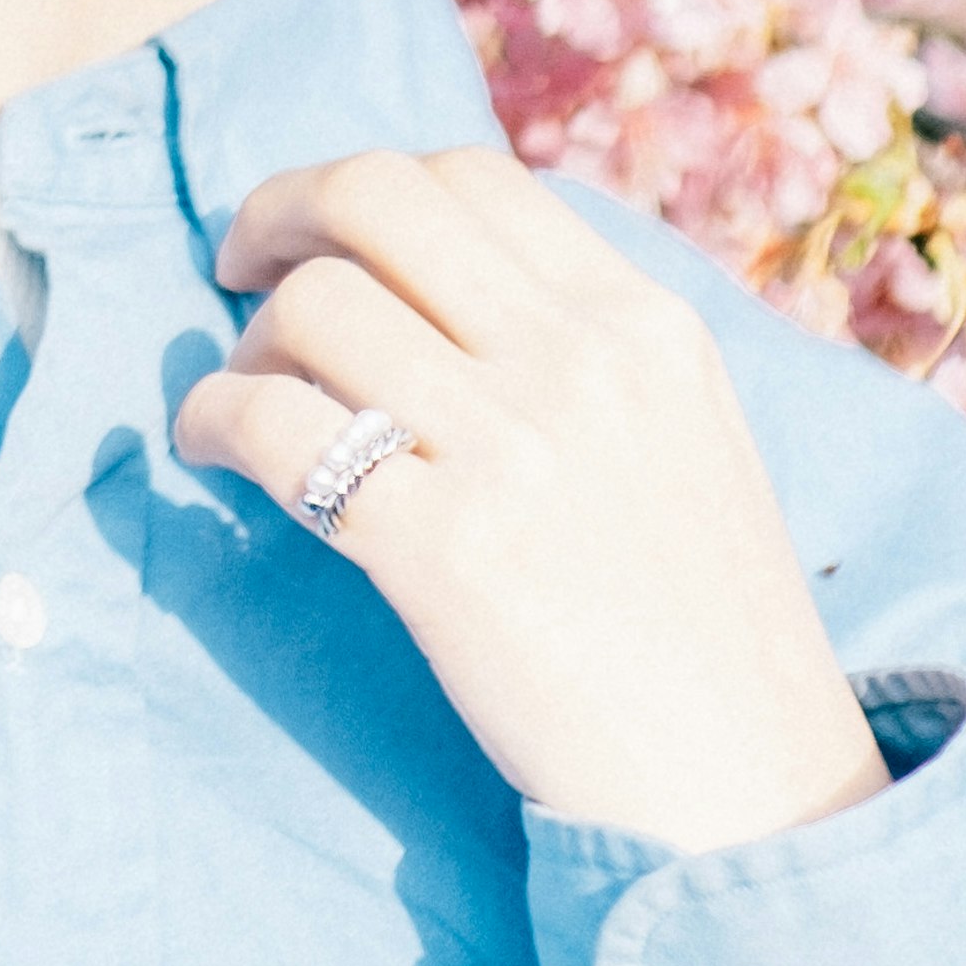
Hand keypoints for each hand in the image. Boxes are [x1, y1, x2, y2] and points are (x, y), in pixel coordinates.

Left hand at [171, 144, 885, 849]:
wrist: (754, 792)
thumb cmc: (708, 632)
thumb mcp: (684, 437)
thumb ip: (583, 350)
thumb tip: (433, 288)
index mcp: (644, 324)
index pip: (469, 174)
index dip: (360, 191)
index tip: (317, 240)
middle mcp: (582, 360)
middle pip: (375, 195)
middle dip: (277, 212)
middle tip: (236, 270)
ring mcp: (515, 449)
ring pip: (314, 304)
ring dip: (244, 343)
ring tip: (242, 402)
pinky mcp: (446, 552)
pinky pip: (279, 429)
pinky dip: (215, 423)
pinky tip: (211, 456)